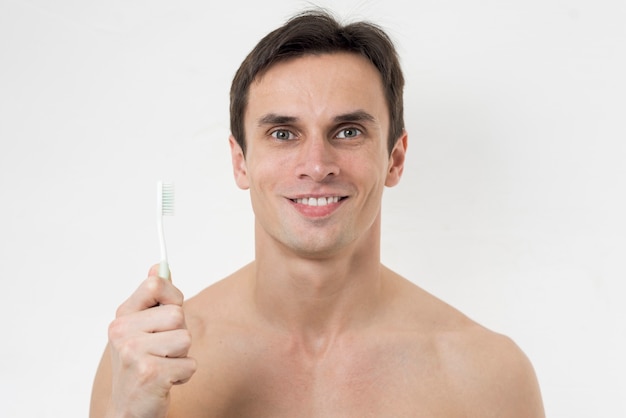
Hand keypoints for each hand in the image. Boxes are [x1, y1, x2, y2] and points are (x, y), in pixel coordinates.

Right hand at [105, 265, 196, 417]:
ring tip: (163, 365)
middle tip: (162, 351)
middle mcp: (122, 332)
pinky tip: (164, 382)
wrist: (128, 410)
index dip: (173, 298)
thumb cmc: (139, 365)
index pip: (156, 286)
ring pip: (186, 339)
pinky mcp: (150, 374)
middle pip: (178, 315)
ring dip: (182, 356)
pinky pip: (189, 364)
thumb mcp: (140, 329)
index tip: (167, 313)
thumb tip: (159, 267)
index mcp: (122, 316)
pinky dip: (183, 375)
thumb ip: (151, 299)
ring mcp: (133, 353)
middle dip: (179, 335)